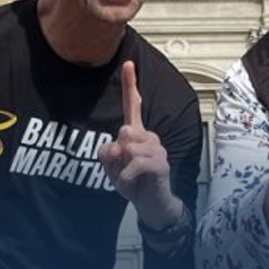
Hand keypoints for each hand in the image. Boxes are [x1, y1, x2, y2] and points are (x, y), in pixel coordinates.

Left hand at [100, 61, 183, 228]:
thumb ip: (108, 152)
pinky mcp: (160, 163)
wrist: (151, 205)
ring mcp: (157, 148)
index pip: (133, 105)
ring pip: (127, 147)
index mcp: (136, 133)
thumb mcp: (111, 166)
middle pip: (123, 130)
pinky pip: (134, 164)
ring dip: (121, 168)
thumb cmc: (133, 182)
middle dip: (116, 154)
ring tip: (131, 178)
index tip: (129, 63)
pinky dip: (126, 178)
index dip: (131, 84)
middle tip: (123, 170)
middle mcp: (148, 136)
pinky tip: (132, 184)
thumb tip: (119, 144)